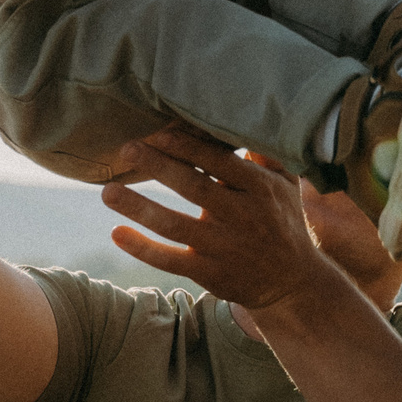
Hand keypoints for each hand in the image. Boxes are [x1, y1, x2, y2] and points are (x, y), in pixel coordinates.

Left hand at [100, 127, 343, 311]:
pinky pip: (170, 260)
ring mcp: (224, 248)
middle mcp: (242, 218)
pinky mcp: (209, 274)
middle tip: (127, 149)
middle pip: (194, 189)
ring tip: (108, 192)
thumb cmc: (283, 222)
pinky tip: (117, 233)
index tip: (159, 132)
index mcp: (260, 189)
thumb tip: (245, 117)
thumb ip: (266, 153)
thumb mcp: (286, 185)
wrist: (293, 283)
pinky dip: (143, 249)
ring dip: (140, 208)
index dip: (188, 148)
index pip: (220, 163)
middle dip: (159, 167)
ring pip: (176, 226)